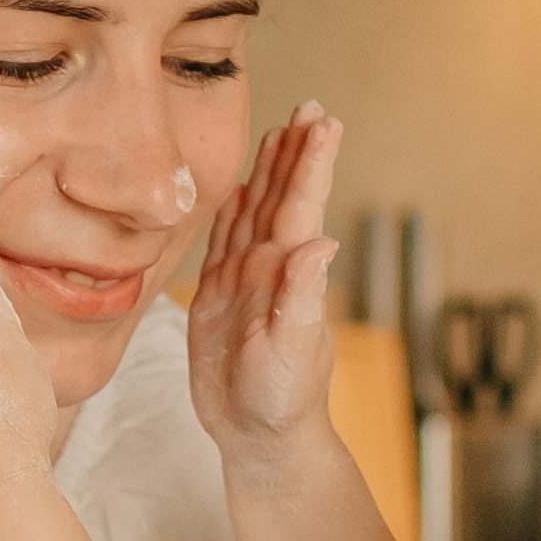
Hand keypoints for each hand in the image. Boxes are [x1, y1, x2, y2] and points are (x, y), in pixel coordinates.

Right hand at [188, 104, 344, 460]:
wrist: (258, 436)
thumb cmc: (282, 400)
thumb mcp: (293, 350)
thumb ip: (303, 297)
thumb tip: (322, 244)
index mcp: (288, 273)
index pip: (300, 205)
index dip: (311, 161)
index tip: (324, 120)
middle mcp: (269, 269)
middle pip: (279, 197)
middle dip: (293, 151)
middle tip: (309, 105)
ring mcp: (244, 282)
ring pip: (253, 213)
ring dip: (265, 173)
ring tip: (278, 132)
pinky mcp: (217, 299)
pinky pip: (221, 243)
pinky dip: (229, 212)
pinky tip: (235, 191)